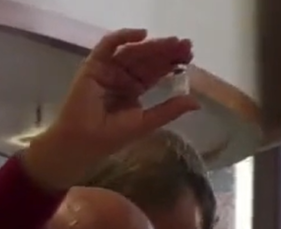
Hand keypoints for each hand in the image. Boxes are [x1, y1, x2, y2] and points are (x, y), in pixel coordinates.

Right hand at [23, 28, 199, 189]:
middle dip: (166, 52)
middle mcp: (122, 77)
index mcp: (134, 89)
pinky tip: (142, 35)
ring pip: (132, 52)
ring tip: (172, 42)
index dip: (172, 63)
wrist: (83, 141)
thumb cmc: (111, 136)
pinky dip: (123, 37)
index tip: (189, 56)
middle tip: (186, 45)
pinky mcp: (94, 65)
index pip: (155, 72)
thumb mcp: (146, 123)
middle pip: (146, 59)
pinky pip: (108, 46)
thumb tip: (197, 102)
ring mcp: (108, 69)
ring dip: (152, 45)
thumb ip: (169, 110)